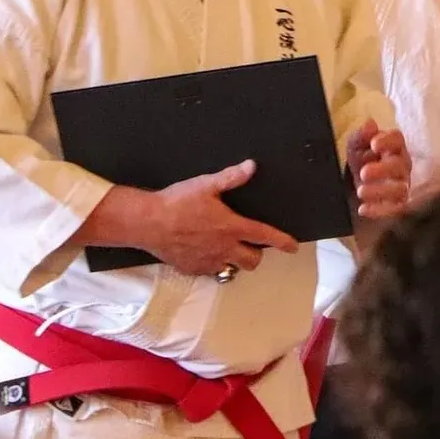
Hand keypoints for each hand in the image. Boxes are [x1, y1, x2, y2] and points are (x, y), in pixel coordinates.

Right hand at [92, 159, 298, 276]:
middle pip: (252, 260)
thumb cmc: (177, 202)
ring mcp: (208, 261)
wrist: (147, 222)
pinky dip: (214, 264)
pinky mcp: (192, 269)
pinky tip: (205, 252)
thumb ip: (231, 178)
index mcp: (232, 227)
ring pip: (232, 268)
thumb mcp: (205, 185)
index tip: (293, 246)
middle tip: (249, 243)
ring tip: (227, 248)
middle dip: (255, 254)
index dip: (282, 241)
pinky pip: (211, 271)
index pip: (265, 236)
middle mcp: (224, 248)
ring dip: (235, 260)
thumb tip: (251, 166)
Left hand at [346, 120, 412, 219]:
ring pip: (400, 189)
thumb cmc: (362, 159)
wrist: (359, 183)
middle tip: (363, 173)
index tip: (374, 144)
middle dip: (383, 169)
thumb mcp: (356, 146)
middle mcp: (402, 165)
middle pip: (400, 165)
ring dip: (380, 191)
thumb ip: (361, 135)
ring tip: (360, 192)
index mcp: (393, 147)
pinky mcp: (398, 204)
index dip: (388, 141)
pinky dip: (380, 210)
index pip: (397, 139)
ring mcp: (402, 185)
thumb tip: (370, 124)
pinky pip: (395, 209)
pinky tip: (363, 209)